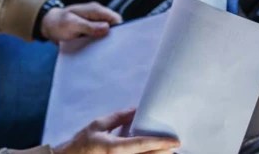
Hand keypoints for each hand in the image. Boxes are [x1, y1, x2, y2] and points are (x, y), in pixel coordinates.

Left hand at [40, 1, 121, 42]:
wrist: (48, 25)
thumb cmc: (57, 23)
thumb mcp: (72, 24)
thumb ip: (89, 26)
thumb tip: (106, 28)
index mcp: (94, 10)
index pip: (115, 18)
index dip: (119, 29)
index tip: (116, 41)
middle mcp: (96, 16)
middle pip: (113, 26)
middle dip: (113, 37)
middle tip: (107, 47)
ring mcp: (94, 24)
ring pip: (107, 33)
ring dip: (105, 41)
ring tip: (101, 49)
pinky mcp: (90, 31)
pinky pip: (99, 37)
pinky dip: (99, 43)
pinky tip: (95, 50)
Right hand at [54, 109, 179, 153]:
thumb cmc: (83, 142)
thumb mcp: (98, 125)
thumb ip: (118, 117)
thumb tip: (136, 109)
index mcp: (113, 148)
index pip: (141, 144)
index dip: (160, 143)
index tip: (175, 141)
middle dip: (164, 153)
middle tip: (175, 146)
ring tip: (168, 151)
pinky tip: (153, 153)